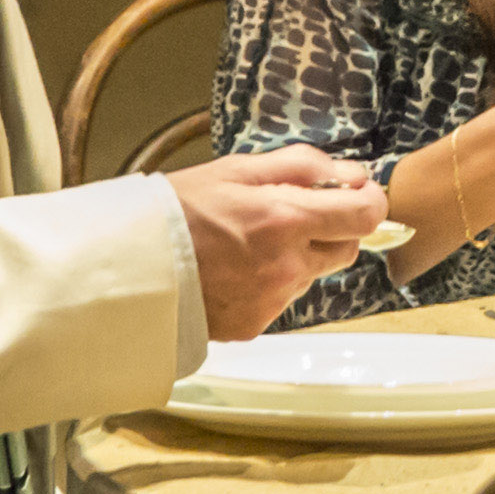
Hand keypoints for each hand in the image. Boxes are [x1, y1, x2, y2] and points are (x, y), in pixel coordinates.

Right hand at [168, 144, 394, 339]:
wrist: (126, 267)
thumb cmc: (176, 211)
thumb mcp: (236, 170)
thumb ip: (303, 167)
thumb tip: (352, 173)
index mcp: (284, 220)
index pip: (365, 215)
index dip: (368, 201)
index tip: (356, 194)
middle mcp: (286, 266)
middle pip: (346, 249)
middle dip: (332, 230)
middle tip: (292, 218)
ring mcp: (271, 301)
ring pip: (311, 276)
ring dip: (296, 260)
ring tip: (246, 247)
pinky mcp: (254, 326)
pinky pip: (282, 301)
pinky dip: (269, 287)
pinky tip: (234, 274)